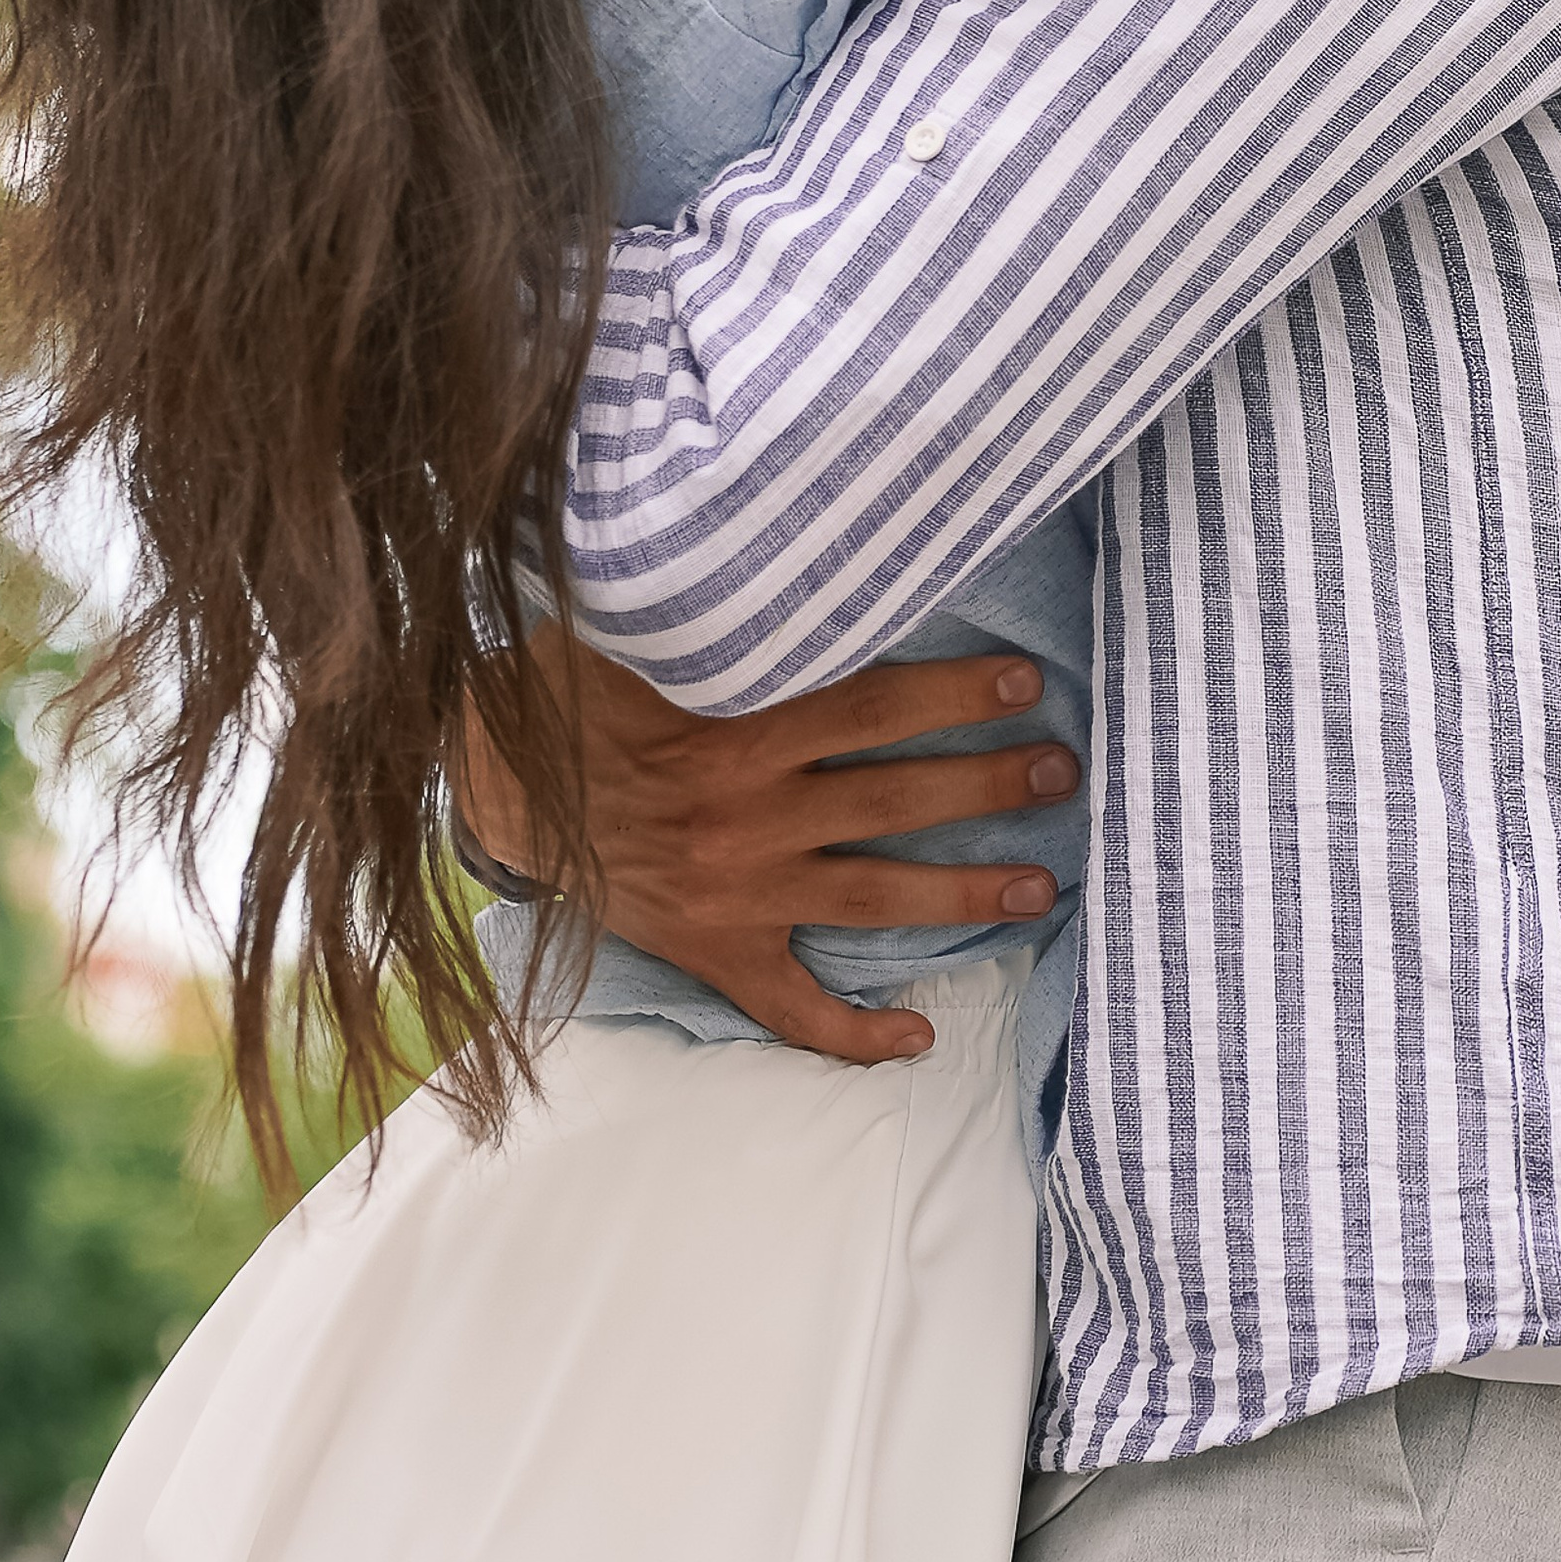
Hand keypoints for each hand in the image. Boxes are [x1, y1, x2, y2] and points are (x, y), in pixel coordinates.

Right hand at [460, 642, 1079, 1064]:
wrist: (498, 788)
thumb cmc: (575, 691)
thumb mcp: (635, 628)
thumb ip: (715, 602)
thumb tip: (777, 525)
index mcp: (733, 732)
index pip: (867, 706)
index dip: (951, 695)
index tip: (1023, 681)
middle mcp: (747, 816)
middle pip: (892, 798)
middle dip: (985, 787)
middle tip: (1061, 772)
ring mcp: (738, 892)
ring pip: (872, 895)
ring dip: (963, 894)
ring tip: (1041, 886)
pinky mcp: (717, 949)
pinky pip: (793, 1006)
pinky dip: (855, 1032)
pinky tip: (920, 1036)